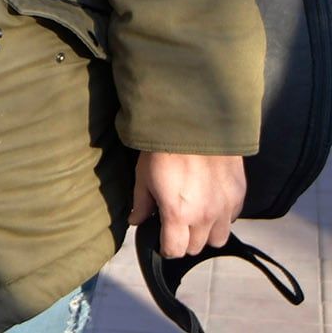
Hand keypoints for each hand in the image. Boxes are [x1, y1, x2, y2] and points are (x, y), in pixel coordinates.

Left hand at [129, 151, 245, 256]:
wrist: (194, 125)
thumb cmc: (163, 151)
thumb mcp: (143, 177)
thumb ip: (141, 204)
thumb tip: (136, 221)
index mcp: (178, 215)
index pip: (175, 250)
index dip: (165, 248)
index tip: (161, 239)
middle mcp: (206, 217)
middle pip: (196, 247)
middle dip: (184, 240)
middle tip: (175, 224)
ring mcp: (226, 207)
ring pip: (218, 238)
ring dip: (206, 233)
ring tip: (196, 217)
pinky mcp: (239, 195)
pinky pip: (232, 219)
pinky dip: (222, 217)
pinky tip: (211, 202)